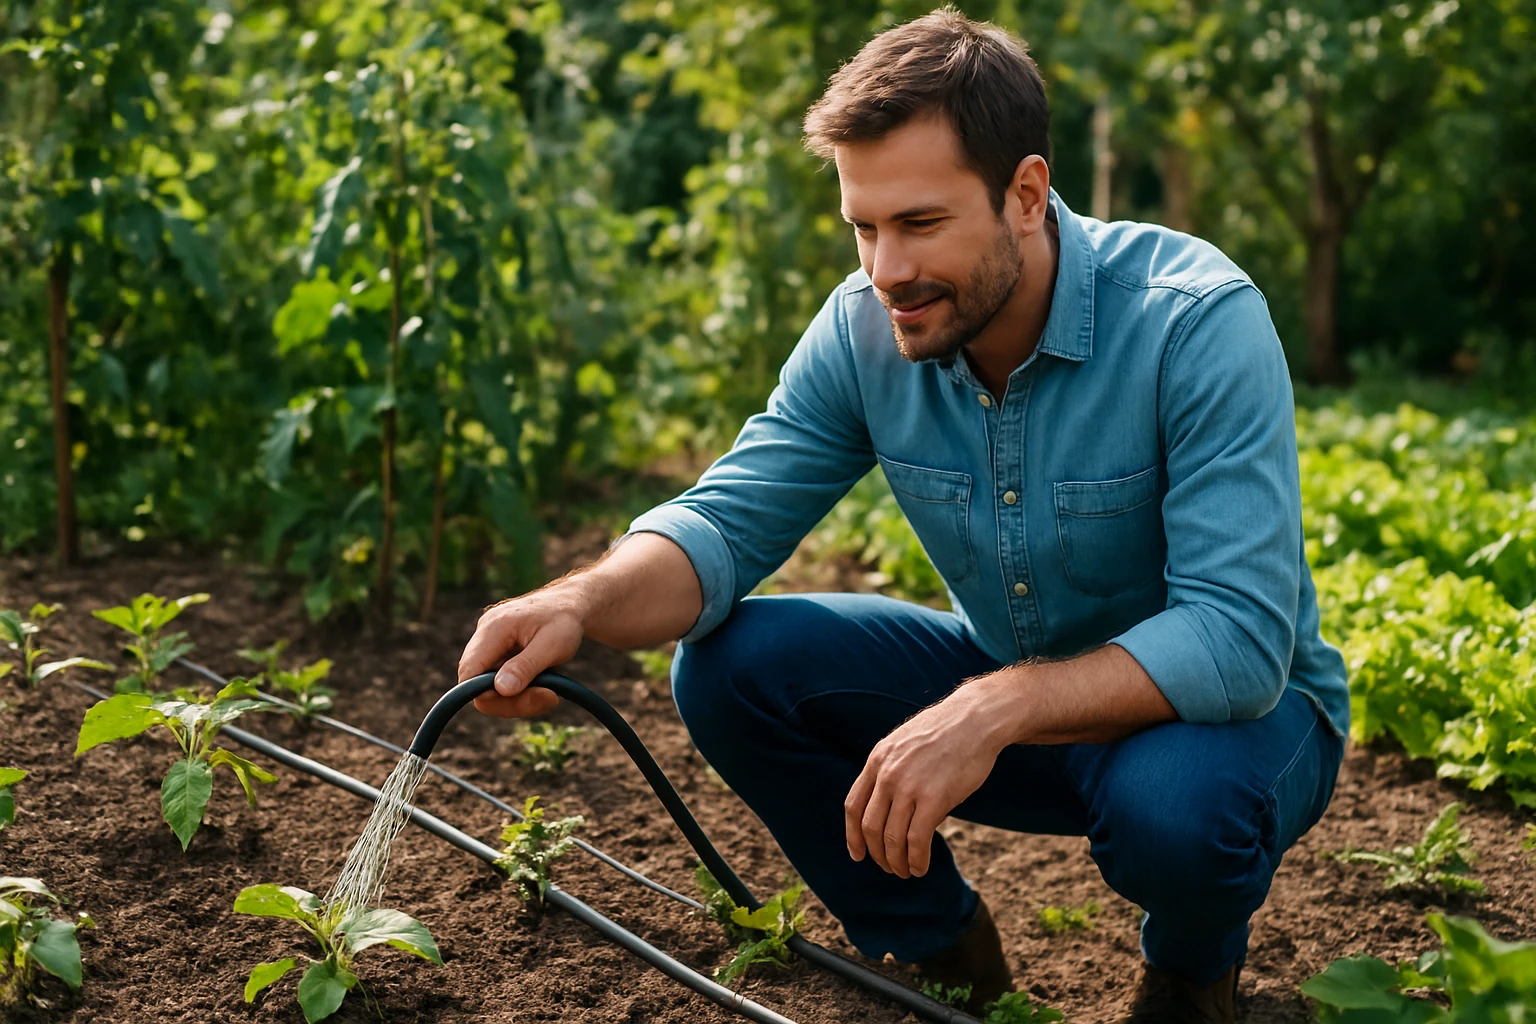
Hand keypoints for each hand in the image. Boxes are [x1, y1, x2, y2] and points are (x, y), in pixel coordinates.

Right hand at [457, 588, 585, 718]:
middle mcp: (484, 637)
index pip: (469, 670)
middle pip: (478, 686)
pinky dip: (521, 693)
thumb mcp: (552, 643)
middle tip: (549, 697)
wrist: (570, 605)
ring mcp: (489, 647)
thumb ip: (525, 666)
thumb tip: (500, 690)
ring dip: (520, 700)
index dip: (484, 694)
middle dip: (512, 701)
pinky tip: (544, 687)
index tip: (520, 699)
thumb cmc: (563, 620)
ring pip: (490, 690)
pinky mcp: (498, 656)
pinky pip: (500, 685)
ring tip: (551, 693)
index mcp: (493, 629)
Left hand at [844, 676, 1015, 877]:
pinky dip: (916, 860)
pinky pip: (917, 840)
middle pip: (870, 827)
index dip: (853, 836)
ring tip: (905, 872)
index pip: (853, 806)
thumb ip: (891, 769)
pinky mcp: (935, 799)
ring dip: (896, 862)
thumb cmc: (946, 732)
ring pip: (892, 839)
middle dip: (877, 854)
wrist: (977, 719)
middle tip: (887, 867)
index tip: (858, 854)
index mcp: (878, 760)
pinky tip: (920, 868)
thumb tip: (887, 804)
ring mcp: (910, 787)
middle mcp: (888, 774)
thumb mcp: (906, 743)